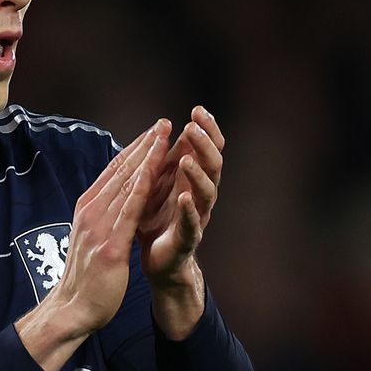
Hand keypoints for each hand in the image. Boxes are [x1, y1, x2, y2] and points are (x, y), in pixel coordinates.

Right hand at [16, 119, 168, 370]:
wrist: (72, 308)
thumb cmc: (85, 278)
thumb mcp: (91, 239)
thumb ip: (101, 217)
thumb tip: (112, 201)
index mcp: (87, 208)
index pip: (113, 173)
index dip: (133, 151)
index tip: (151, 133)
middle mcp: (91, 210)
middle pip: (121, 171)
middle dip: (143, 145)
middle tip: (163, 123)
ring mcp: (99, 225)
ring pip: (127, 182)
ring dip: (147, 156)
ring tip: (165, 135)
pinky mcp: (110, 242)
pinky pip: (131, 207)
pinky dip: (144, 184)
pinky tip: (157, 169)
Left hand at [138, 106, 223, 290]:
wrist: (157, 262)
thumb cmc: (157, 219)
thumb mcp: (157, 184)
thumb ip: (164, 160)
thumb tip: (164, 126)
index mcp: (194, 180)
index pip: (208, 149)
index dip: (207, 130)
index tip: (198, 109)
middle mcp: (201, 196)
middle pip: (213, 166)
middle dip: (204, 145)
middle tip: (192, 127)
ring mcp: (197, 218)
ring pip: (207, 193)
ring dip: (197, 175)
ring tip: (186, 160)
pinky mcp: (187, 240)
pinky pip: (192, 224)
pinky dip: (189, 210)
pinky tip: (184, 198)